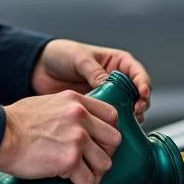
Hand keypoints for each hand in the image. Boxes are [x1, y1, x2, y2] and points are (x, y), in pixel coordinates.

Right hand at [0, 90, 122, 183]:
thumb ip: (62, 112)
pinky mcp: (69, 160)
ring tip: (80, 183)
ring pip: (104, 163)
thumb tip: (67, 129)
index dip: (108, 133)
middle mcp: (80, 117)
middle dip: (104, 156)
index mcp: (76, 101)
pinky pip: (88, 181)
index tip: (100, 144)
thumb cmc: (13, 122)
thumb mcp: (45, 104)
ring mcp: (77, 138)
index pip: (111, 115)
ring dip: (95, 177)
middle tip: (91, 165)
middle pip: (113, 140)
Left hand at [31, 39, 151, 120]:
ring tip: (124, 122)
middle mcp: (116, 80)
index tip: (143, 94)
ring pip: (127, 108)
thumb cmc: (61, 55)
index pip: (137, 73)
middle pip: (137, 94)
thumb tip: (107, 84)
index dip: (144, 84)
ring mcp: (108, 95)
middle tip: (136, 112)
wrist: (40, 69)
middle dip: (140, 104)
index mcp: (117, 62)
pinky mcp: (97, 109)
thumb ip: (94, 72)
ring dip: (129, 116)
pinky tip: (111, 129)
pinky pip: (109, 117)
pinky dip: (113, 124)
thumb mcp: (79, 59)